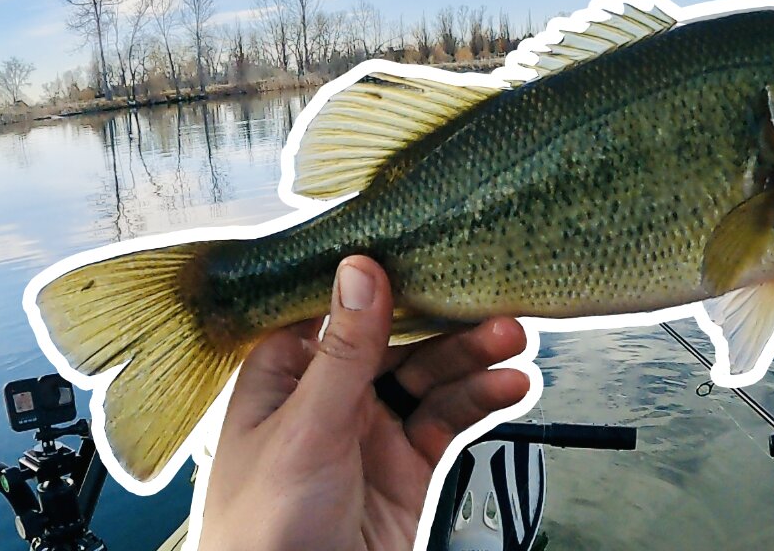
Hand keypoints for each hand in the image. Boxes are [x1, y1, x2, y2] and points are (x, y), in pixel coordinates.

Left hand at [199, 256, 529, 550]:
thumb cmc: (261, 533)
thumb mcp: (304, 429)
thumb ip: (342, 351)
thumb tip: (360, 271)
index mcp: (285, 376)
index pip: (338, 308)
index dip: (384, 280)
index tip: (428, 250)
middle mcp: (329, 397)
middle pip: (397, 340)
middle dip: (446, 324)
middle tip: (492, 308)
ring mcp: (371, 431)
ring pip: (431, 378)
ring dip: (473, 359)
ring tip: (512, 345)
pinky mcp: (407, 465)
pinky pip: (448, 420)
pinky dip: (480, 400)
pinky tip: (506, 386)